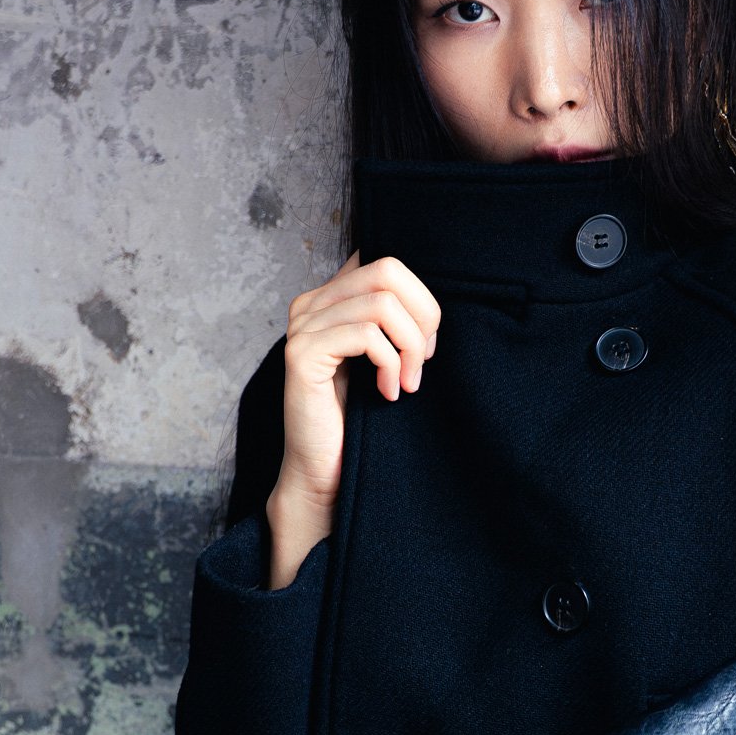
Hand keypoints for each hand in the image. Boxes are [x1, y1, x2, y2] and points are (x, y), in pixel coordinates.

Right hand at [266, 250, 441, 587]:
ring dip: (408, 347)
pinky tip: (388, 392)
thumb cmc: (357, 421)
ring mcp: (302, 327)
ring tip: (408, 383)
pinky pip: (365, 336)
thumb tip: (433, 302)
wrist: (323, 472)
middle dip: (422, 316)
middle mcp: (311, 304)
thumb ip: (395, 324)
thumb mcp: (383, 361)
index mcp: (331, 299)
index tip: (427, 343)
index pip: (384, 261)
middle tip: (425, 360)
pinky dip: (389, 363)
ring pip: (381, 304)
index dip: (420, 297)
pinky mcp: (302, 354)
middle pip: (386, 270)